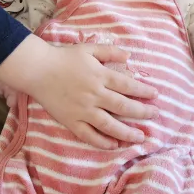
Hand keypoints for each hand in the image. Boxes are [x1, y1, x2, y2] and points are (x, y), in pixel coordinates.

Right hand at [0, 34, 156, 149]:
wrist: (38, 70)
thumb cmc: (63, 57)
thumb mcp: (88, 48)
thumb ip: (109, 51)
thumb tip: (129, 56)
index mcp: (100, 75)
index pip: (127, 85)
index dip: (143, 91)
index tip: (155, 95)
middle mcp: (94, 94)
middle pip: (123, 106)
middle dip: (142, 112)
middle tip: (155, 114)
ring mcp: (83, 110)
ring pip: (109, 125)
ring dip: (127, 132)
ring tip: (140, 137)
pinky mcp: (71, 121)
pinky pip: (89, 135)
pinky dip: (102, 142)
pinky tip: (114, 145)